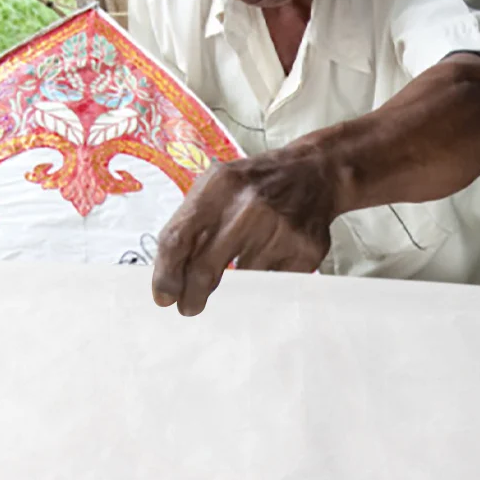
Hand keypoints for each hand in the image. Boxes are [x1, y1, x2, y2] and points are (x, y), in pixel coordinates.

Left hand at [152, 147, 340, 315]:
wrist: (316, 172)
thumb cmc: (255, 185)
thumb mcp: (218, 187)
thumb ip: (191, 222)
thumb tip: (169, 276)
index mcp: (219, 187)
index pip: (178, 238)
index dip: (166, 274)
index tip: (163, 297)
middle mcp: (248, 207)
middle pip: (204, 267)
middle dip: (192, 295)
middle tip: (189, 307)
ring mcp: (279, 230)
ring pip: (240, 279)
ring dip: (233, 286)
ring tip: (238, 271)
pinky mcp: (303, 250)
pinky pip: (271, 282)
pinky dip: (263, 280)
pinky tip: (267, 261)